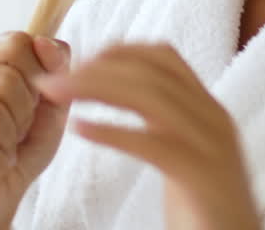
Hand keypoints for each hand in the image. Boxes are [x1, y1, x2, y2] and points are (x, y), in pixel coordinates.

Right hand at [0, 32, 70, 229]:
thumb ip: (57, 66)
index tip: (33, 101)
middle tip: (16, 132)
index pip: (17, 43)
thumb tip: (43, 42)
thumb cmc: (24, 143)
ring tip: (2, 149)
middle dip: (24, 116)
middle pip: (6, 80)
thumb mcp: (55, 102)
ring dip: (9, 143)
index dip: (38, 78)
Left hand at [39, 43, 261, 229]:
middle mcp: (213, 118)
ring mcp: (212, 145)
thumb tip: (121, 97)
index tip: (78, 62)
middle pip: (151, 72)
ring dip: (96, 89)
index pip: (163, 57)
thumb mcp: (184, 156)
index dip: (117, 52)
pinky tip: (81, 130)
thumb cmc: (204, 212)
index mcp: (207, 109)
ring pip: (152, 97)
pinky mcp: (203, 176)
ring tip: (57, 95)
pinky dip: (113, 132)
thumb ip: (162, 126)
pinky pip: (153, 144)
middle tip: (51, 81)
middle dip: (96, 69)